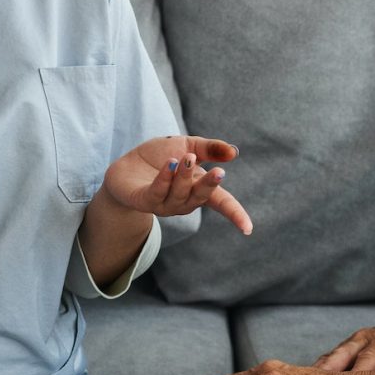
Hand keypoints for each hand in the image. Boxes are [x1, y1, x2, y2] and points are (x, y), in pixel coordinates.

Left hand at [102, 136, 252, 234]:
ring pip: (179, 195)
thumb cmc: (159, 157)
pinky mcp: (143, 200)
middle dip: (209, 186)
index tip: (248, 229)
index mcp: (197, 189)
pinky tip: (170, 164)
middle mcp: (183, 201)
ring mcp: (163, 203)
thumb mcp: (187, 145)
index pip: (221, 203)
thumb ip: (210, 148)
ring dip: (184, 176)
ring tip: (187, 158)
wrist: (126, 166)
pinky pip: (157, 193)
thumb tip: (234, 152)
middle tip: (219, 172)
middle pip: (201, 198)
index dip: (235, 214)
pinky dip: (164, 179)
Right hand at [313, 324, 374, 371]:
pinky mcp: (344, 348)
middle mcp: (365, 336)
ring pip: (332, 357)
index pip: (369, 357)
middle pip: (343, 355)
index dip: (358, 374)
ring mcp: (352, 341)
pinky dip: (318, 373)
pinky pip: (328, 360)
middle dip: (331, 373)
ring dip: (319, 373)